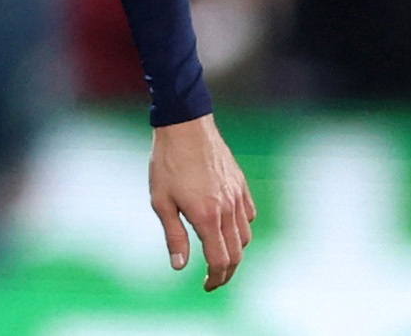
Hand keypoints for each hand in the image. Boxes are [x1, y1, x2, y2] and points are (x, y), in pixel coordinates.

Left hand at [149, 114, 254, 291]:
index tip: (207, 286)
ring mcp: (236, 194)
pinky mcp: (240, 182)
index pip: (220, 260)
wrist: (185, 125)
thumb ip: (174, 236)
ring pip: (245, 235)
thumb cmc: (167, 162)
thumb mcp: (161, 202)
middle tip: (213, 279)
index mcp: (207, 216)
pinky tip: (229, 227)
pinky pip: (249, 213)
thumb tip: (180, 266)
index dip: (216, 279)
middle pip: (236, 253)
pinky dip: (242, 227)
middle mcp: (227, 208)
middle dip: (226, 271)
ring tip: (220, 255)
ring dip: (235, 251)